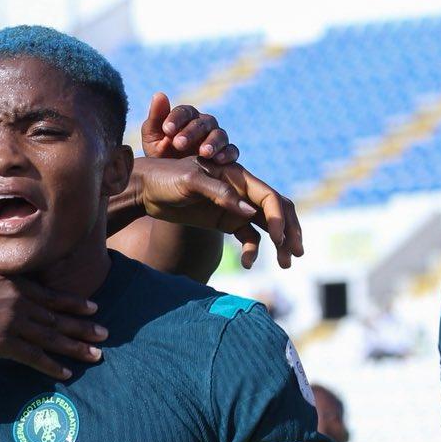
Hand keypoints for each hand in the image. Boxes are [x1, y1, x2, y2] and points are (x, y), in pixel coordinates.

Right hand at [0, 264, 104, 379]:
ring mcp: (13, 324)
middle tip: (105, 334)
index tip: (92, 308)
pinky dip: (52, 366)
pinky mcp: (2, 345)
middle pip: (58, 317)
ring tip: (96, 354)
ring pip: (52, 338)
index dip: (74, 303)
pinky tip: (67, 373)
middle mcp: (19, 303)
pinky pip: (34, 357)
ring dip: (76, 348)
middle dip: (84, 327)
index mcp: (13, 285)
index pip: (52, 295)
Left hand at [131, 158, 301, 267]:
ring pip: (267, 226)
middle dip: (290, 231)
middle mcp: (242, 191)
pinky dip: (252, 250)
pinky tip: (247, 263)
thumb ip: (220, 194)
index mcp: (238, 176)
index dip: (278, 218)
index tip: (276, 239)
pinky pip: (248, 237)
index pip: (269, 197)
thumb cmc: (166, 178)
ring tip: (284, 264)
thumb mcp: (191, 181)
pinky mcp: (225, 222)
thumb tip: (249, 213)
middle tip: (295, 254)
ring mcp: (234, 208)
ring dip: (279, 244)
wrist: (145, 189)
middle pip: (277, 211)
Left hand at [140, 92, 235, 164]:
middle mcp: (204, 124)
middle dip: (191, 133)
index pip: (184, 112)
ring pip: (219, 135)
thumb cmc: (160, 154)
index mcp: (187, 117)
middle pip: (203, 123)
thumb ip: (155, 118)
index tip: (166, 129)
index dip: (176, 119)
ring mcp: (217, 138)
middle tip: (179, 144)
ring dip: (212, 142)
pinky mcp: (227, 154)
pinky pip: (232, 151)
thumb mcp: (152, 138)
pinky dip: (228, 154)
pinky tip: (219, 160)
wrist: (171, 178)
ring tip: (203, 153)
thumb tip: (159, 94)